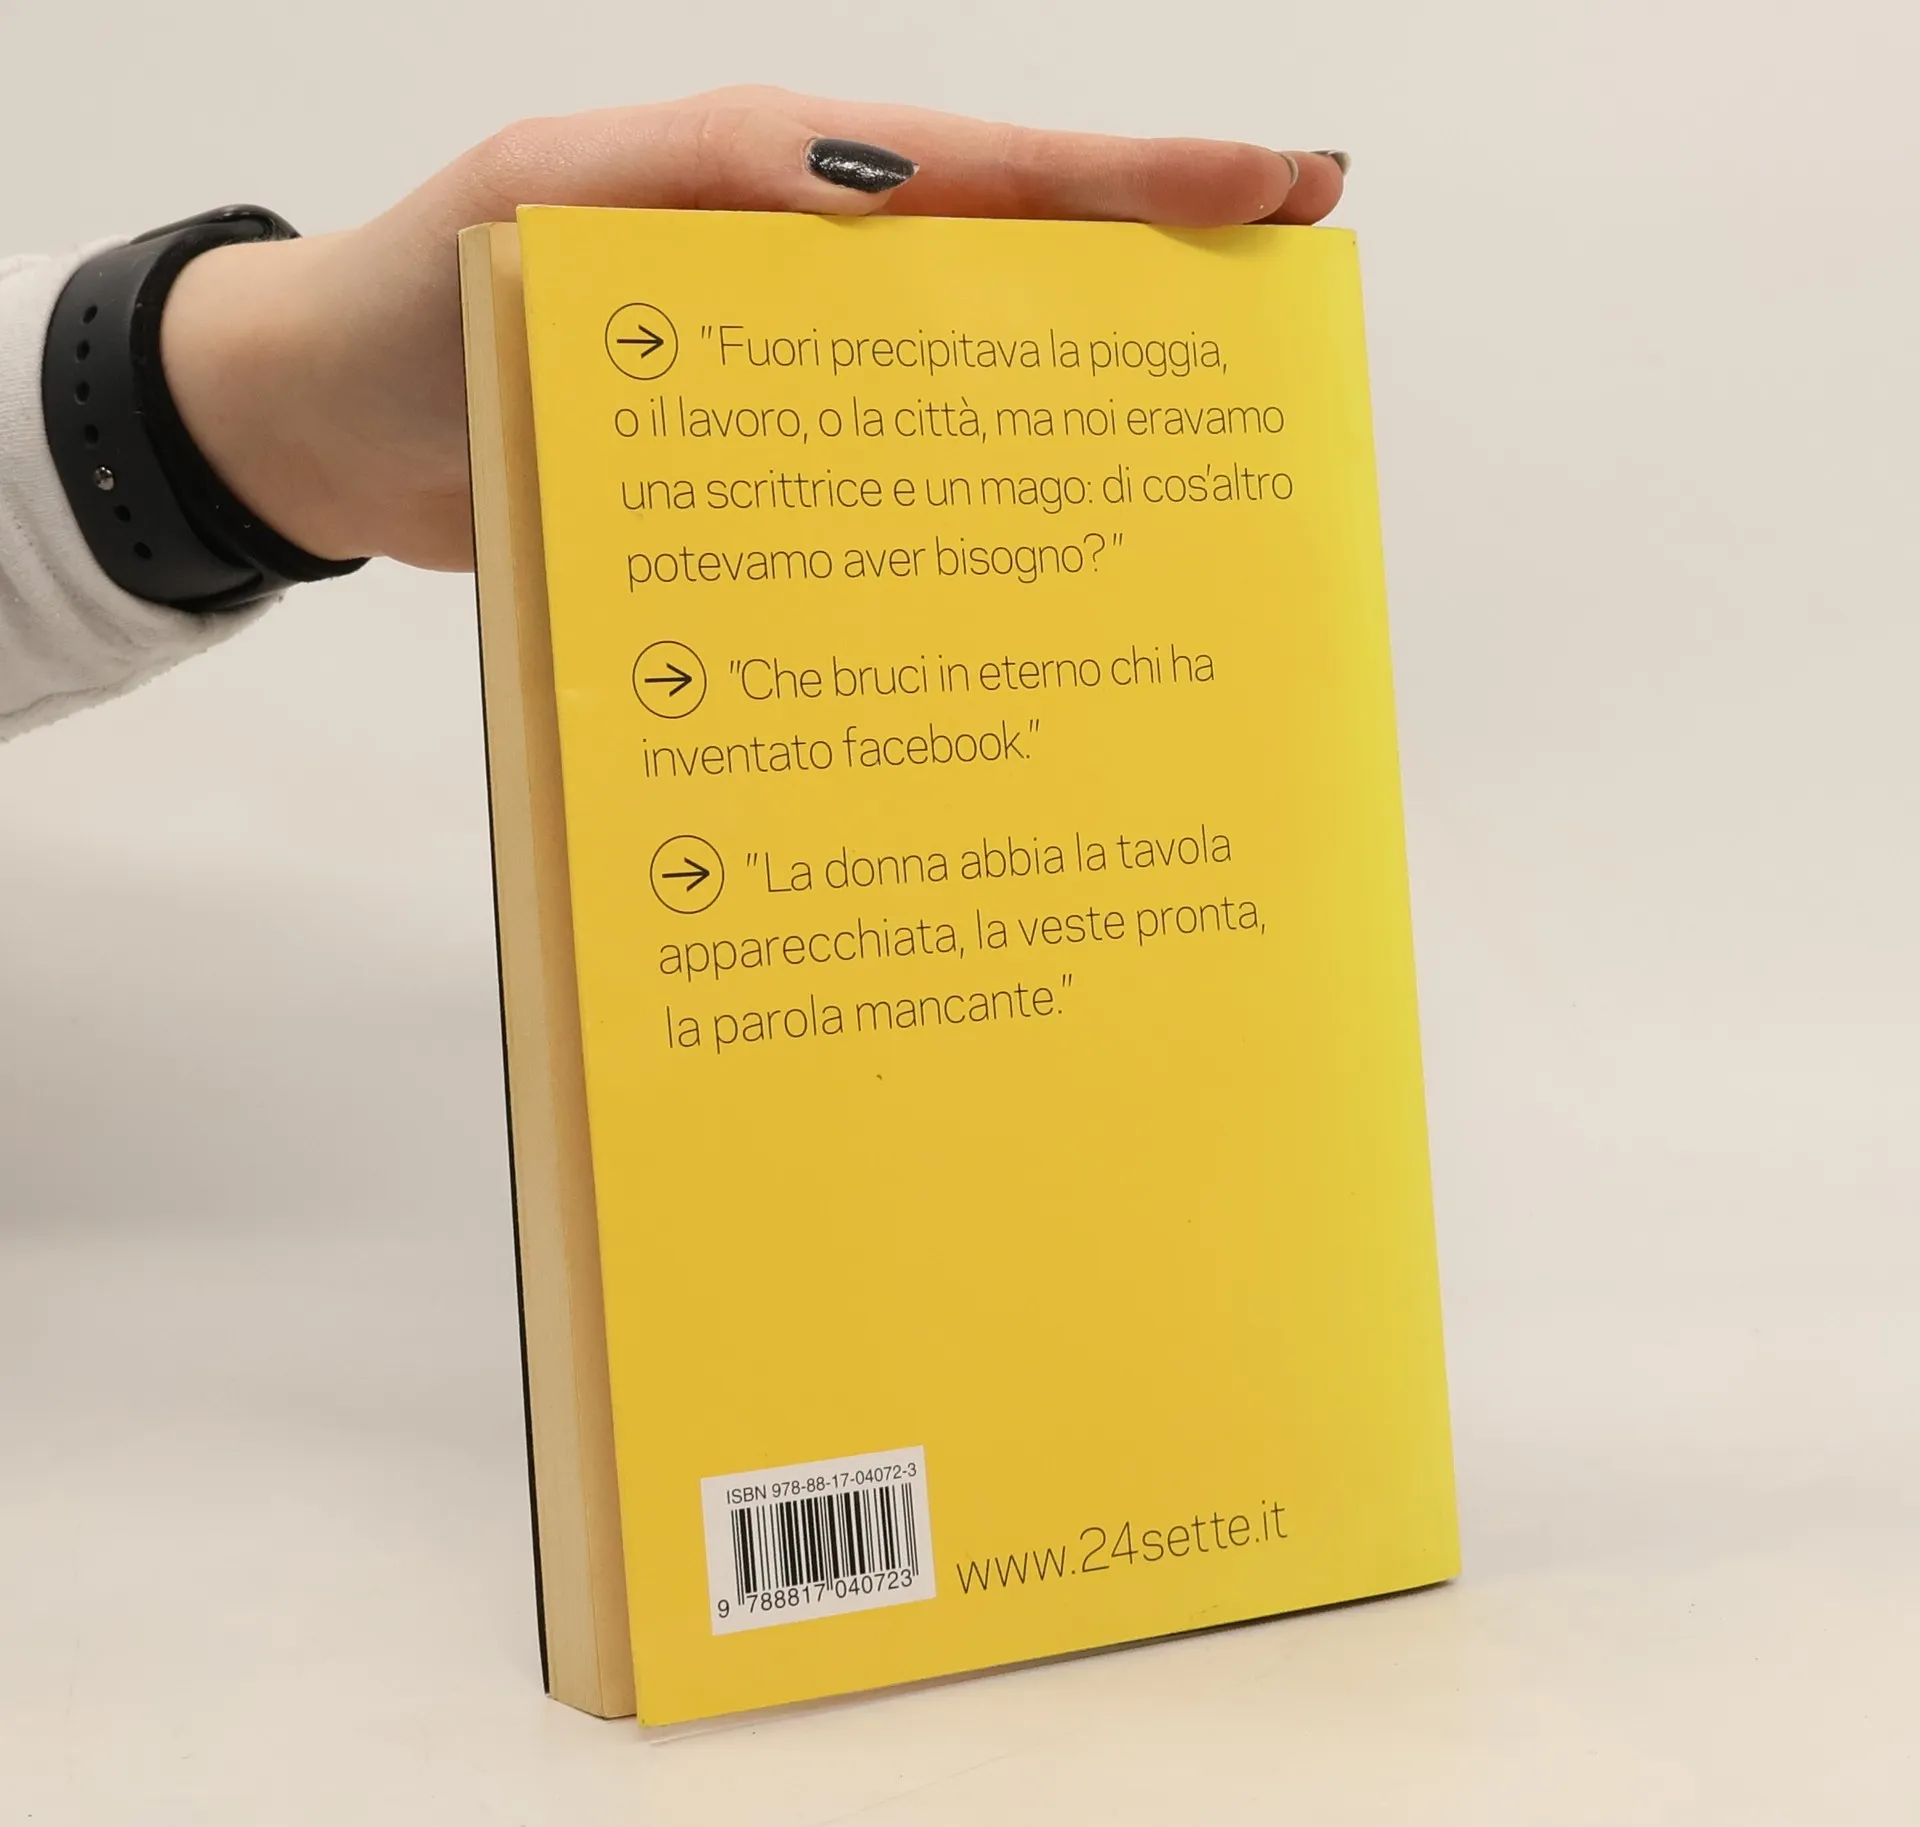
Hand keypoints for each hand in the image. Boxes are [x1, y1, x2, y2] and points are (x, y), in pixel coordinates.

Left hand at [159, 87, 1344, 572]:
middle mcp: (806, 275)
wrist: (333, 426)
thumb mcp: (553, 207)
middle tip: (1295, 290)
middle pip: (1012, 265)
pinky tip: (1030, 557)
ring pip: (966, 380)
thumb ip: (710, 189)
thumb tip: (878, 196)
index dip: (1140, 179)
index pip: (991, 171)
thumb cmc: (425, 295)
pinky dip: (964, 506)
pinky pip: (888, 478)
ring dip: (1078, 402)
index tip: (1280, 184)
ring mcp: (793, 377)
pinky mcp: (766, 473)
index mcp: (781, 187)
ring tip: (1205, 444)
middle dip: (1157, 272)